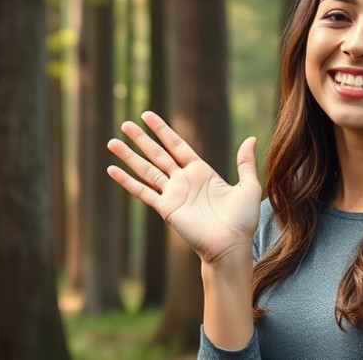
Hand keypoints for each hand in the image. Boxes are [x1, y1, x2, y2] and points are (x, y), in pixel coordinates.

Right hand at [106, 111, 260, 264]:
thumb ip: (245, 163)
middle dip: (141, 139)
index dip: (162, 130)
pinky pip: (143, 192)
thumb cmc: (242, 221)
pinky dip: (127, 181)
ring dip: (129, 156)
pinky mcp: (166, 208)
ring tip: (112, 142)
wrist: (231, 246)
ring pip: (146, 169)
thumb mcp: (249, 186)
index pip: (177, 145)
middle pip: (157, 154)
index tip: (147, 115)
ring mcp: (173, 194)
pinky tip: (112, 170)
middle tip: (125, 124)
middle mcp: (183, 180)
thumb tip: (251, 138)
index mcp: (201, 171)